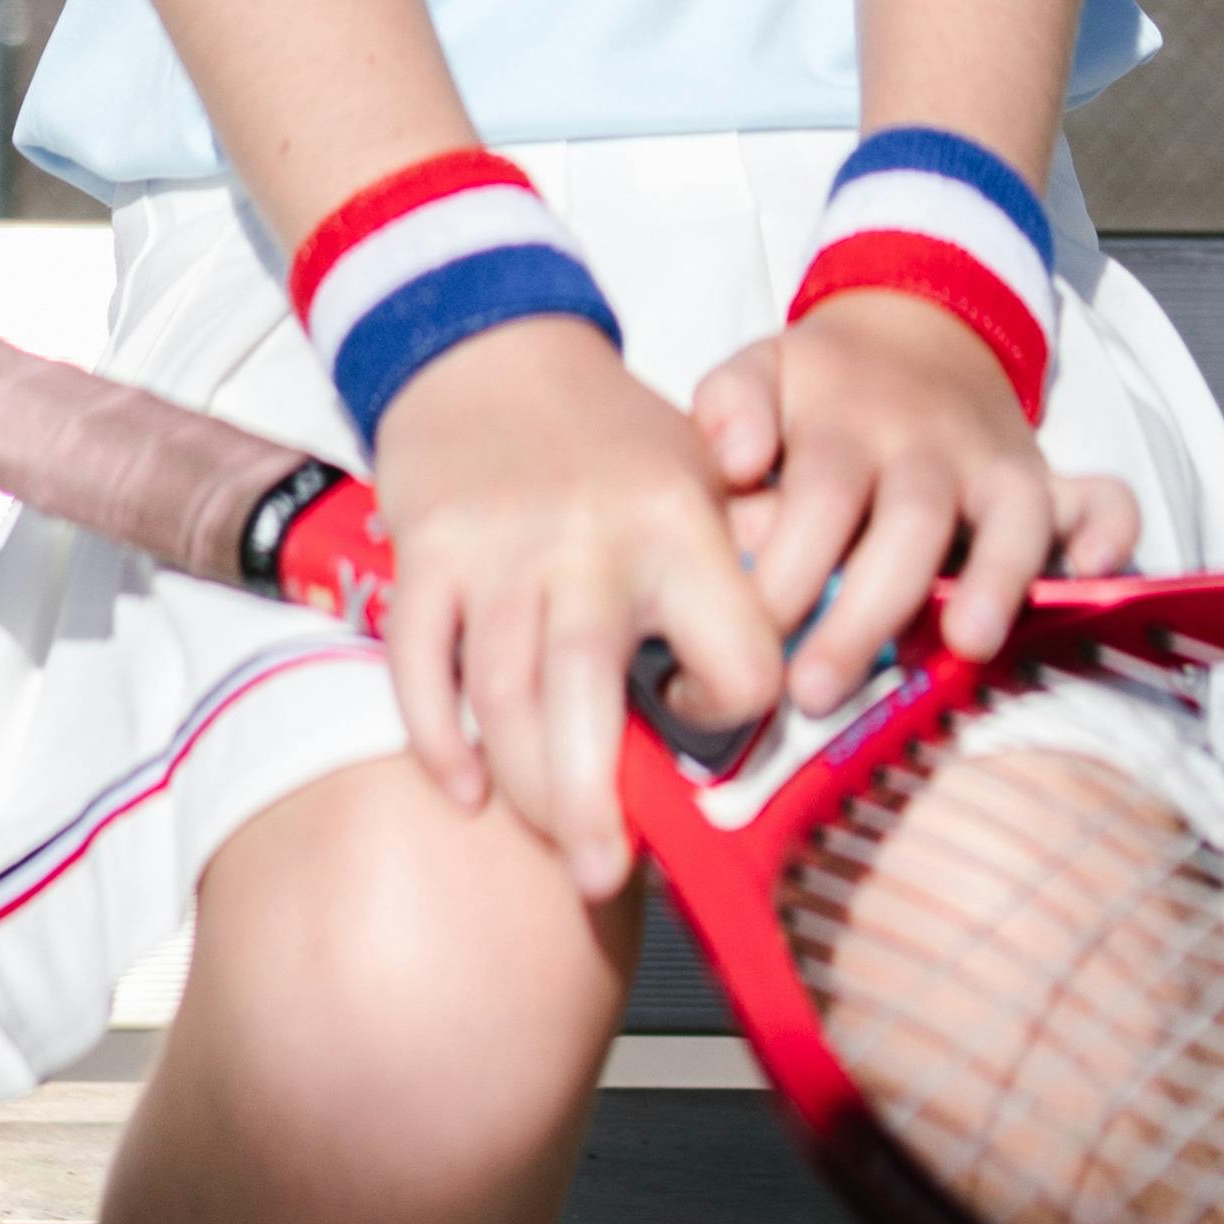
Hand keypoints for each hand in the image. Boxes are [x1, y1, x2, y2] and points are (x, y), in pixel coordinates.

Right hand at [363, 320, 787, 902]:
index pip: (731, 653)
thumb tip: (805, 675)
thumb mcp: (706, 476)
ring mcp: (498, 552)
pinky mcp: (425, 554)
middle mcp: (588, 543)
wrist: (491, 345)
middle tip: (607, 879)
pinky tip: (466, 792)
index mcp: (679, 527)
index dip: (728, 704)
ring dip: (528, 791)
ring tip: (560, 854)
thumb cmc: (615, 438)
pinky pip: (418, 664)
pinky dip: (437, 736)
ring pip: (501, 698)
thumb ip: (745, 568)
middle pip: (586, 694)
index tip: (701, 710)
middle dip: (595, 803)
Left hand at [689, 293, 1140, 714]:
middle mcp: (928, 446)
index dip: (784, 569)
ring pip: (1009, 519)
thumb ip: (730, 408)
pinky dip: (1110, 531)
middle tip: (816, 692)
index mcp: (845, 424)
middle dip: (864, 612)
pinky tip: (1094, 575)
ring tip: (967, 645)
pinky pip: (1103, 498)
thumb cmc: (824, 384)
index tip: (747, 642)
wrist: (919, 322)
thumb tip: (734, 461)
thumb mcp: (760, 370)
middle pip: (907, 523)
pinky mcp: (1050, 480)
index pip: (817, 497)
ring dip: (995, 580)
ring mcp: (996, 463)